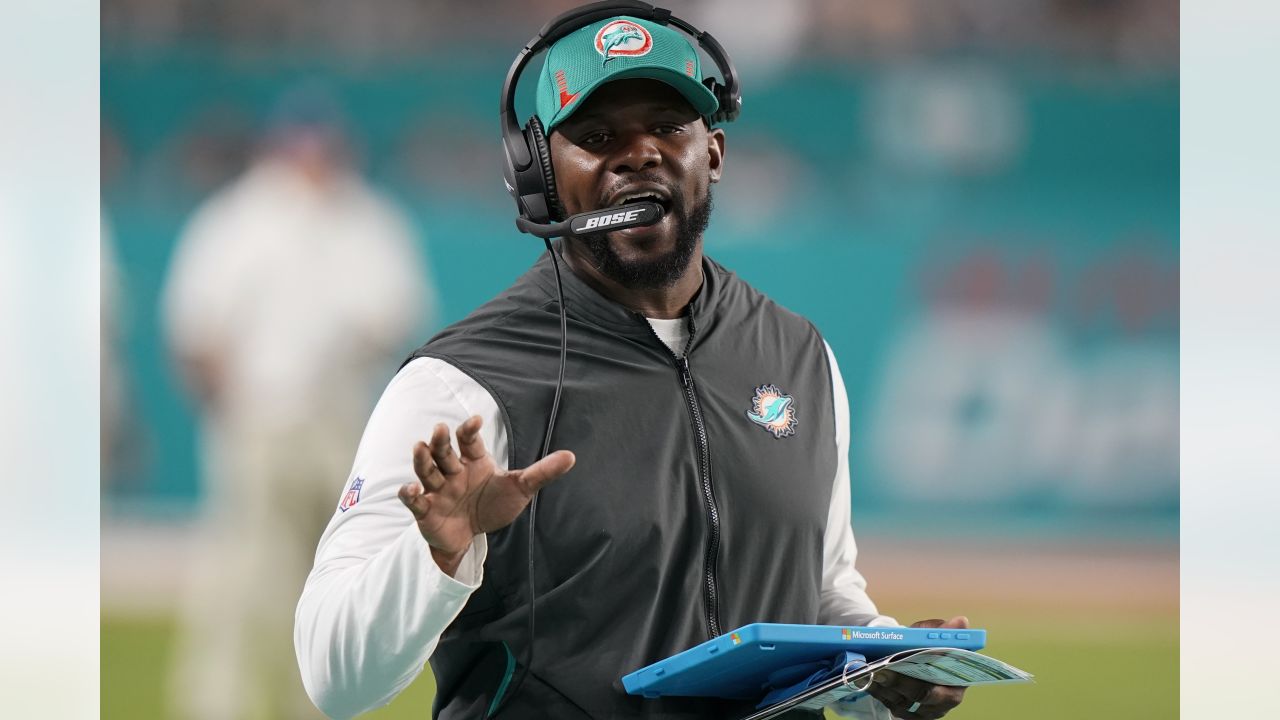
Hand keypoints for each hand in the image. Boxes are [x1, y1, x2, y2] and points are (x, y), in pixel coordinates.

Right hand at [397, 416, 574, 575]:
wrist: (471, 536)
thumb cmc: (493, 505)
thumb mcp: (520, 489)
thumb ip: (542, 473)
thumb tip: (572, 456)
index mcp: (474, 461)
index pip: (469, 441)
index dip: (469, 430)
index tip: (475, 420)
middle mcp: (453, 471)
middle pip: (444, 452)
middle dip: (441, 440)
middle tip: (439, 428)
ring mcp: (438, 489)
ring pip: (427, 471)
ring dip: (423, 460)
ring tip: (420, 447)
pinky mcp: (426, 510)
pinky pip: (414, 501)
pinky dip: (409, 495)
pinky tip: (410, 490)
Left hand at [866, 616, 969, 718]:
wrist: (909, 661)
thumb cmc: (924, 648)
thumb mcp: (932, 636)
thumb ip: (943, 631)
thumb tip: (961, 621)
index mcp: (957, 684)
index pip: (947, 682)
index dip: (930, 671)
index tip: (909, 659)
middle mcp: (941, 703)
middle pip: (921, 695)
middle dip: (900, 681)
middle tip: (881, 668)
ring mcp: (922, 712)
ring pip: (902, 702)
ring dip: (883, 686)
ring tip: (868, 671)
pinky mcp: (905, 714)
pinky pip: (889, 704)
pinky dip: (876, 691)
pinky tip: (865, 679)